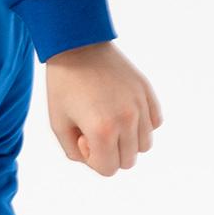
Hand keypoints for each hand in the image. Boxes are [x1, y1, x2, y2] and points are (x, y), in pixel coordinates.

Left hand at [46, 42, 162, 176]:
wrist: (77, 45)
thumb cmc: (63, 87)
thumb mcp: (59, 126)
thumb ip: (76, 154)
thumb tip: (99, 160)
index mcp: (102, 131)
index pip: (108, 170)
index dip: (93, 159)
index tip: (82, 136)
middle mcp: (127, 120)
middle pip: (128, 161)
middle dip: (110, 153)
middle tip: (95, 128)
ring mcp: (140, 105)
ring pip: (144, 145)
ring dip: (127, 141)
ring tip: (111, 121)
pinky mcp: (147, 92)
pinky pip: (154, 123)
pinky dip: (142, 124)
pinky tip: (123, 111)